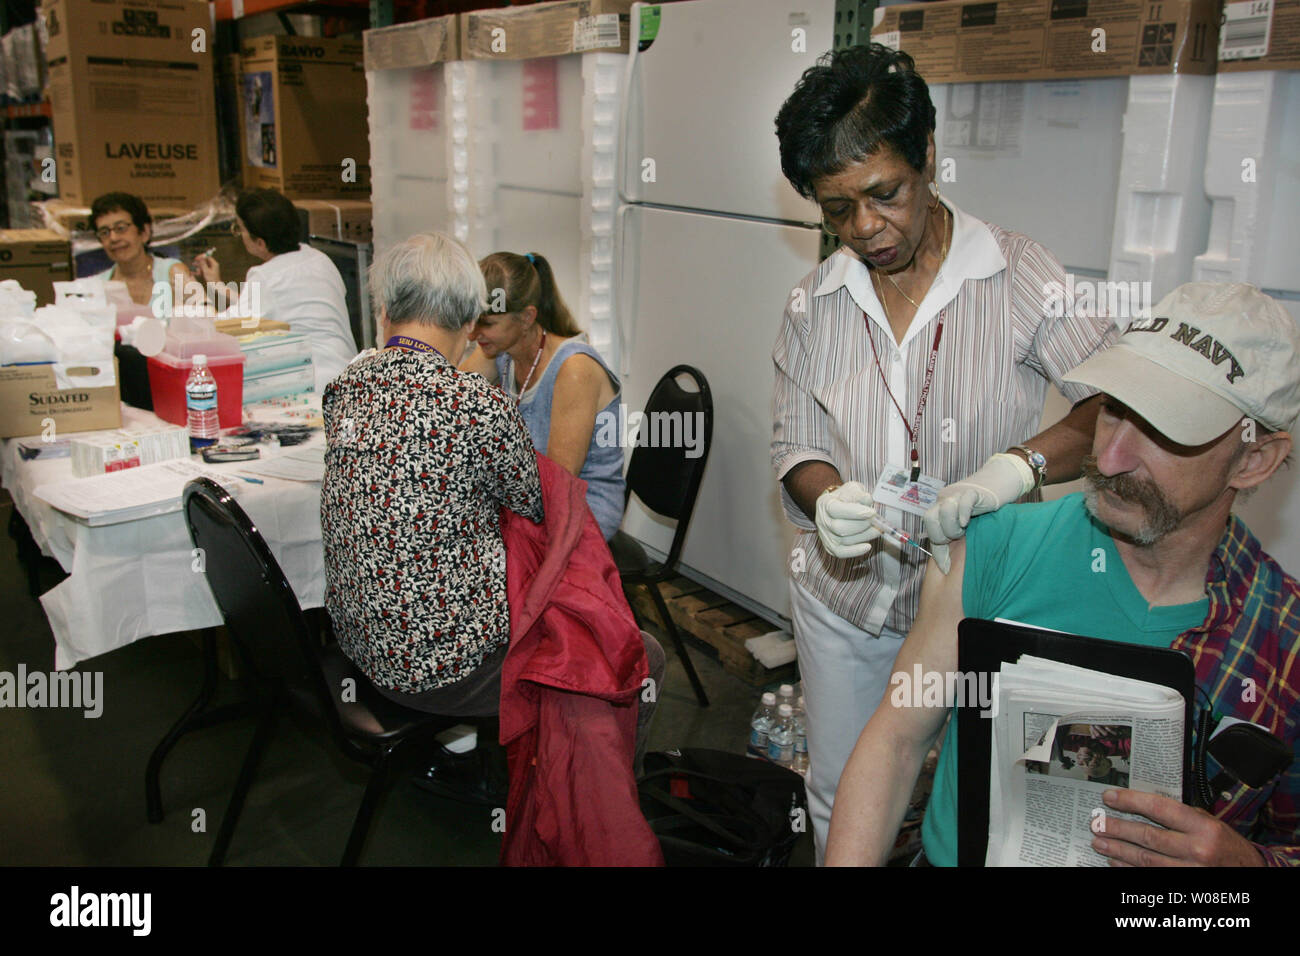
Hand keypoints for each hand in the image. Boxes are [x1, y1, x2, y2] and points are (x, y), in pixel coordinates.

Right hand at [192, 254, 220, 283]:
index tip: (196, 258)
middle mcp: (213, 266)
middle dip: (199, 262)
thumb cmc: (212, 279)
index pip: (208, 257)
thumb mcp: (206, 271)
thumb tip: (201, 257)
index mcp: (214, 264)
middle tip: (194, 262)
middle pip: (205, 261)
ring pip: (204, 266)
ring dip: (198, 266)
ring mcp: (211, 269)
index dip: (201, 257)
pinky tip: (194, 272)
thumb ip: (203, 264)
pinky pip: (203, 270)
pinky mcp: (209, 273)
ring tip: (193, 265)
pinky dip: (199, 271)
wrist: (215, 287)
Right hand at [815, 481, 879, 558]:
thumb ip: (858, 493)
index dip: (854, 512)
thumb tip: (866, 499)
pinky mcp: (831, 547)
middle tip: (876, 520)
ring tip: (877, 529)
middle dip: (862, 525)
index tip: (872, 512)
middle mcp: (822, 521)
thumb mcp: (852, 489)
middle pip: (839, 528)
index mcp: (825, 504)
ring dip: (865, 536)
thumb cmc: (846, 497)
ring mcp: (825, 535)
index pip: (836, 510)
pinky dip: (856, 551)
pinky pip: (842, 553)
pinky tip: (867, 546)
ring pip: (844, 541)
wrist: (838, 506)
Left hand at [923, 452, 1034, 572]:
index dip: (936, 538)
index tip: (949, 548)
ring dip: (953, 525)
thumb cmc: (976, 514)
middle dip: (942, 533)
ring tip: (965, 528)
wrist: (995, 490)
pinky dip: (963, 513)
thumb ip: (946, 548)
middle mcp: (943, 501)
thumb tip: (943, 570)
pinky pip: (964, 501)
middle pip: (929, 517)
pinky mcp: (972, 492)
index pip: (927, 524)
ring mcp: (957, 495)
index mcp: (937, 509)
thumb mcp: (958, 531)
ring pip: (945, 509)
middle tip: (957, 537)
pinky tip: (967, 522)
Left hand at [1090, 789, 1264, 865]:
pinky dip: (1130, 869)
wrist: (1251, 874)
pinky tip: (1116, 862)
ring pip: (1145, 860)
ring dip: (1118, 851)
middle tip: (1097, 823)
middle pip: (1148, 837)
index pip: (1159, 809)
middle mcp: (1197, 850)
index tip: (1110, 797)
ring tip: (1100, 842)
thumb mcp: (1211, 823)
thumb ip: (1181, 815)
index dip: (1131, 802)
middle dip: (1118, 829)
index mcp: (1203, 827)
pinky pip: (1150, 877)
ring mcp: (1190, 871)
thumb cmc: (1228, 846)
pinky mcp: (1184, 885)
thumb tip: (1142, 804)